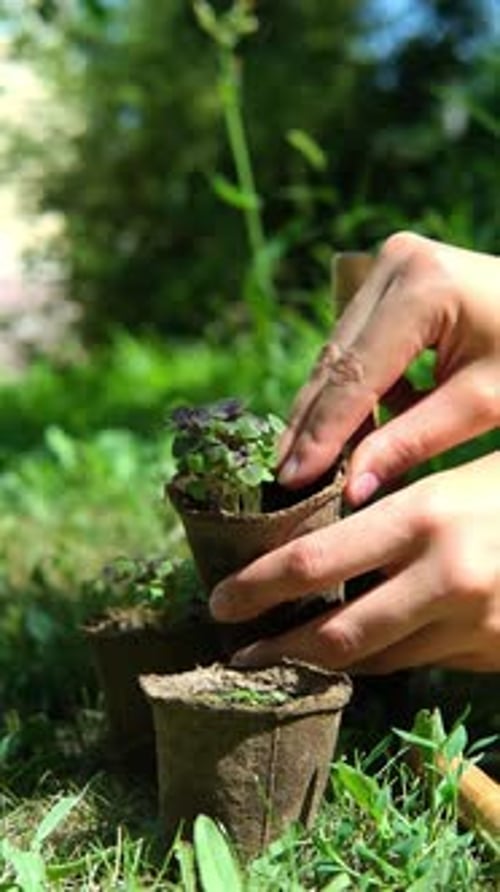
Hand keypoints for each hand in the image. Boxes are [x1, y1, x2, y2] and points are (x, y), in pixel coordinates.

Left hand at [210, 453, 499, 673]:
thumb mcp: (457, 478)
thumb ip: (395, 510)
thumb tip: (323, 538)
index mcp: (426, 516)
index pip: (316, 560)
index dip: (259, 588)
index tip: (219, 603)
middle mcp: (443, 577)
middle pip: (334, 633)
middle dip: (276, 649)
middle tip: (235, 655)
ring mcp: (470, 625)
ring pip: (373, 658)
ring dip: (320, 663)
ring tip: (279, 660)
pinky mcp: (488, 655)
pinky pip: (415, 662)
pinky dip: (376, 660)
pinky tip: (350, 653)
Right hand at [278, 232, 499, 505]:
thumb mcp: (482, 404)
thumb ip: (412, 442)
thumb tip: (351, 489)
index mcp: (423, 286)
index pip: (356, 374)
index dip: (323, 433)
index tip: (291, 480)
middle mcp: (395, 262)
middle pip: (337, 359)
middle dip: (312, 424)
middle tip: (284, 478)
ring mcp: (391, 263)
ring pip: (340, 351)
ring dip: (328, 409)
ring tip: (307, 465)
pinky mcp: (392, 276)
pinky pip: (358, 342)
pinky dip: (355, 389)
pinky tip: (350, 432)